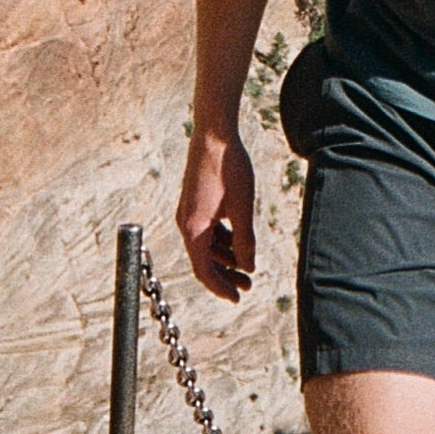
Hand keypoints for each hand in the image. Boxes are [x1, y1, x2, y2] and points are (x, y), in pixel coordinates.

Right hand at [176, 125, 256, 303]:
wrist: (214, 134)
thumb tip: (248, 266)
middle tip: (247, 286)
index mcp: (194, 228)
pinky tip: (238, 241)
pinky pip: (206, 230)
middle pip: (204, 260)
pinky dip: (221, 240)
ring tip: (247, 266)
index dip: (220, 288)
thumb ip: (245, 240)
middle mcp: (186, 223)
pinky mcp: (195, 202)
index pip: (204, 271)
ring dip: (225, 257)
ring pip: (206, 245)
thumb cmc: (229, 168)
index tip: (237, 298)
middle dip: (226, 275)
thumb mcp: (242, 207)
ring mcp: (189, 212)